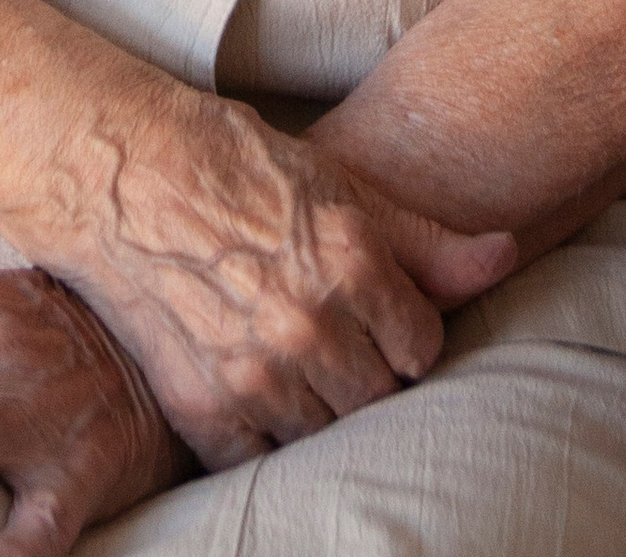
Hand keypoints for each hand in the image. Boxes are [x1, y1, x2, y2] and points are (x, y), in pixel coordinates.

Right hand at [39, 90, 513, 468]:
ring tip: (290, 355)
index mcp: (353, 262)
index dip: (402, 331)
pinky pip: (264, 457)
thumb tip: (505, 254)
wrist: (121, 174)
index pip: (422, 348)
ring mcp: (256, 374)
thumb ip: (425, 238)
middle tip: (330, 335)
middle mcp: (310, 325)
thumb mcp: (340, 184)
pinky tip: (252, 385)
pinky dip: (263, 433)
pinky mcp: (205, 409)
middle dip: (365, 371)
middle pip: (379, 397)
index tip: (374, 314)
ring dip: (317, 404)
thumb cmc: (235, 167)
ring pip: (328, 432)